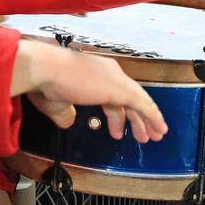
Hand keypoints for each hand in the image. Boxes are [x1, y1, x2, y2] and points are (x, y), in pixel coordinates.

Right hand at [13, 41, 166, 142]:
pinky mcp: (121, 88)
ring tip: (154, 136)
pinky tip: (158, 128)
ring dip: (147, 120)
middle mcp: (108, 72)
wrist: (46, 68)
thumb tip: (69, 121)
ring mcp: (116, 79)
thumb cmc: (45, 82)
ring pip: (139, 101)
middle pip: (128, 99)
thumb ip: (66, 113)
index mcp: (94, 73)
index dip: (117, 115)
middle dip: (135, 119)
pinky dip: (153, 116)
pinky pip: (144, 104)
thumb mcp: (58, 103)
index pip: (112, 96)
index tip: (117, 130)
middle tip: (141, 135)